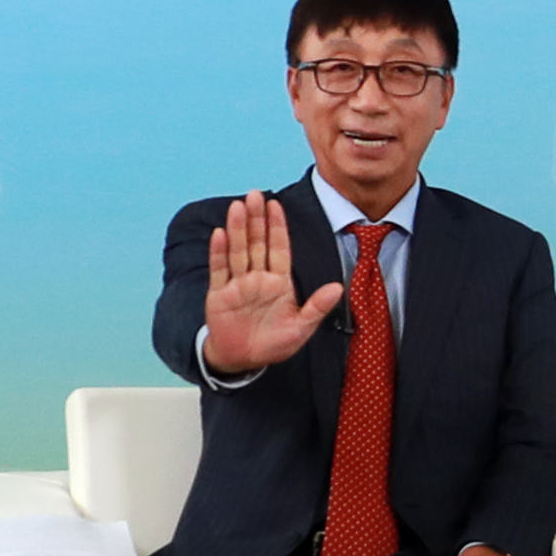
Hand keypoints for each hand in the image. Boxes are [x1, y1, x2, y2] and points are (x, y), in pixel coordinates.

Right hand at [203, 191, 342, 375]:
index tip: (276, 205)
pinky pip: (219, 270)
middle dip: (257, 220)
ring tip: (238, 207)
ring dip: (238, 229)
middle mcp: (257, 278)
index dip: (278, 227)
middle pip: (257, 243)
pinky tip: (220, 233)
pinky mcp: (219, 295)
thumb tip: (338, 288)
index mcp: (279, 282)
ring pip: (238, 251)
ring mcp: (237, 284)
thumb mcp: (300, 328)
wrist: (243, 360)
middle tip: (255, 194)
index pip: (279, 248)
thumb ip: (317, 307)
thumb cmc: (273, 344)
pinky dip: (218, 252)